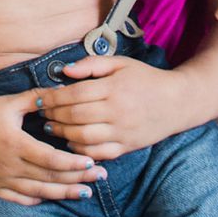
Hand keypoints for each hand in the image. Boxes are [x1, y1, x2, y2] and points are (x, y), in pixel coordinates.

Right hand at [0, 88, 104, 204]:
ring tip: (85, 193)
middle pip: (50, 177)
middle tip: (100, 178)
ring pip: (39, 192)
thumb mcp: (7, 103)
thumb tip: (61, 91)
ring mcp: (1, 179)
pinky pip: (21, 199)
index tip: (93, 163)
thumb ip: (35, 98)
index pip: (52, 159)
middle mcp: (9, 165)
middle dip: (78, 179)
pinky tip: (54, 197)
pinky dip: (39, 199)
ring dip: (64, 193)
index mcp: (15, 143)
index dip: (75, 163)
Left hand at [39, 54, 182, 160]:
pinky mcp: (128, 147)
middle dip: (53, 115)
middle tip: (42, 113)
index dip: (52, 97)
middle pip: (76, 116)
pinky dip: (81, 150)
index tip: (39, 97)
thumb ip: (91, 64)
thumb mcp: (120, 63)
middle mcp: (118, 112)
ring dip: (63, 133)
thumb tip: (64, 70)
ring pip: (84, 138)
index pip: (75, 94)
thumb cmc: (145, 79)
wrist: (178, 102)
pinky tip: (71, 141)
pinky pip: (99, 153)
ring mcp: (123, 132)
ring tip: (51, 127)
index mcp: (114, 89)